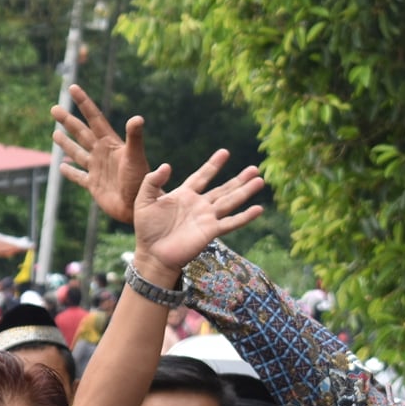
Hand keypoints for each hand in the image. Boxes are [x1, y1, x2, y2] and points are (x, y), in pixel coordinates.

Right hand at [52, 84, 148, 223]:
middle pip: (81, 133)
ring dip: (66, 143)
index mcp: (110, 144)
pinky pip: (79, 177)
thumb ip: (135, 137)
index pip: (94, 118)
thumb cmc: (140, 181)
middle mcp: (102, 154)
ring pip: (78, 152)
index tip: (72, 88)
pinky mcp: (93, 185)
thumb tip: (137, 118)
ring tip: (54, 134)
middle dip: (68, 121)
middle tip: (54, 109)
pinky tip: (62, 167)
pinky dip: (70, 172)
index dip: (83, 103)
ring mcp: (96, 169)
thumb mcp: (136, 157)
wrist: (138, 205)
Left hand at [130, 149, 264, 276]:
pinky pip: (231, 222)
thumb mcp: (144, 200)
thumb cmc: (146, 229)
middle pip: (223, 188)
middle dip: (239, 179)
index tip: (225, 152)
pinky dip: (245, 216)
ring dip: (245, 191)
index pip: (202, 176)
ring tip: (260, 181)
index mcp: (184, 195)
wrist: (152, 253)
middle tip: (254, 168)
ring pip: (231, 201)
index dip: (213, 165)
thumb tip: (166, 165)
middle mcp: (199, 205)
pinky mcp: (210, 232)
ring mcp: (206, 218)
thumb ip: (152, 181)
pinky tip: (258, 209)